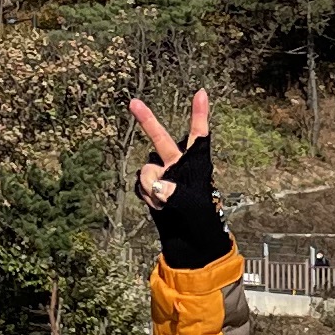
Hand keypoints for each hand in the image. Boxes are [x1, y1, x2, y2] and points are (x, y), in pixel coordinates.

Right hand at [129, 88, 226, 267]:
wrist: (190, 242)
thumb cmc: (201, 220)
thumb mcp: (194, 205)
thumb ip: (174, 191)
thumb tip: (157, 185)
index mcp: (197, 164)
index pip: (199, 135)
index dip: (199, 114)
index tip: (201, 92)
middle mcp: (178, 164)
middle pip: (160, 138)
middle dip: (146, 120)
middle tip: (133, 102)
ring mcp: (163, 175)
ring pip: (146, 171)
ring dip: (152, 187)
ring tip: (166, 204)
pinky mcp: (151, 188)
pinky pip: (141, 186)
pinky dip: (148, 196)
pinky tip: (159, 206)